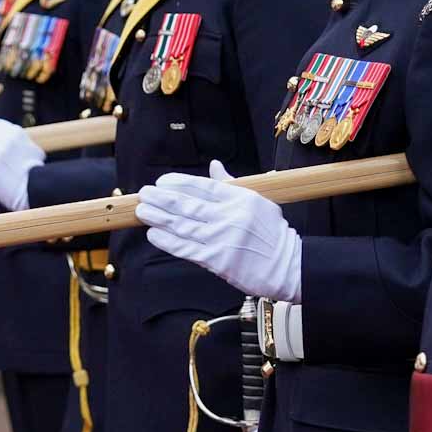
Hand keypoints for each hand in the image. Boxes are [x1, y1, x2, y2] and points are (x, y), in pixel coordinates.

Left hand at [136, 161, 302, 301]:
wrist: (288, 265)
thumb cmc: (273, 233)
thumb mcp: (257, 201)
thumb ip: (231, 185)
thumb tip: (214, 165)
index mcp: (239, 199)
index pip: (203, 187)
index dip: (179, 183)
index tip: (162, 182)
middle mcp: (229, 217)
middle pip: (188, 205)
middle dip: (162, 198)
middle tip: (144, 193)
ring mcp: (222, 240)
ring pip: (183, 226)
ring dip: (159, 218)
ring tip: (143, 211)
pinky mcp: (217, 261)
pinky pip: (186, 249)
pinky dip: (168, 241)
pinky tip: (154, 234)